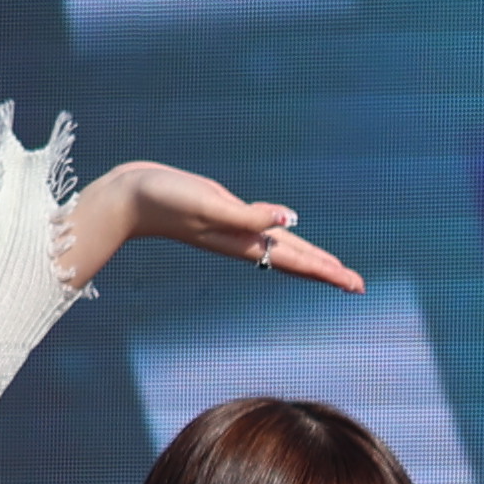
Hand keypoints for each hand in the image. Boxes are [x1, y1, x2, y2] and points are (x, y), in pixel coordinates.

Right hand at [65, 160, 362, 297]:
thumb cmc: (163, 199)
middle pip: (295, 259)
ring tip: (334, 268)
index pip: (296, 259)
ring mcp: (232, 229)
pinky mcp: (222, 213)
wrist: (125, 198)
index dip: (327, 270)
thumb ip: (248, 215)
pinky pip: (262, 229)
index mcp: (244, 242)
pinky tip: (288, 234)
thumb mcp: (209, 203)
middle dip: (327, 272)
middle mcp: (242, 241)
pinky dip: (282, 236)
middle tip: (358, 285)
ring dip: (308, 258)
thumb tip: (288, 218)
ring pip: (281, 247)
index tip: (355, 285)